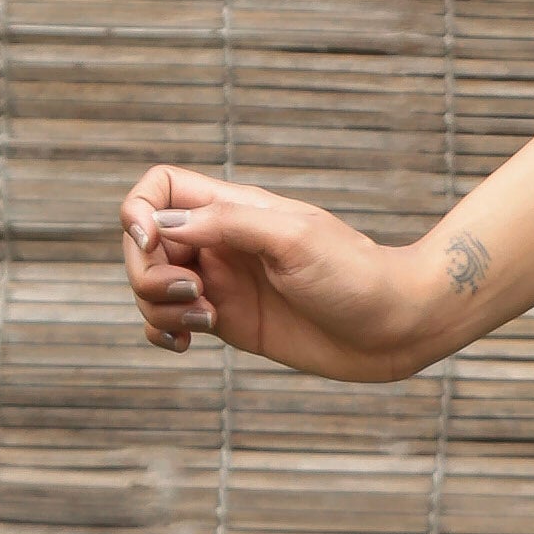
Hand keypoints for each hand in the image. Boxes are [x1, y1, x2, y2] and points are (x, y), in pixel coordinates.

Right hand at [119, 164, 416, 380]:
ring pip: (152, 286)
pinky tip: (185, 344)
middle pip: (144, 243)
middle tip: (195, 295)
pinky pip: (171, 321)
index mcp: (234, 209)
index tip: (152, 241)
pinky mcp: (229, 322)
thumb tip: (162, 225)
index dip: (138, 211)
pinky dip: (162, 331)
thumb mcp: (293, 239)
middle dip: (147, 272)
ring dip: (157, 306)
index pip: (159, 189)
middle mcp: (221, 242)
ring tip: (204, 321)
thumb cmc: (355, 275)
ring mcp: (223, 282)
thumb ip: (228, 224)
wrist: (396, 325)